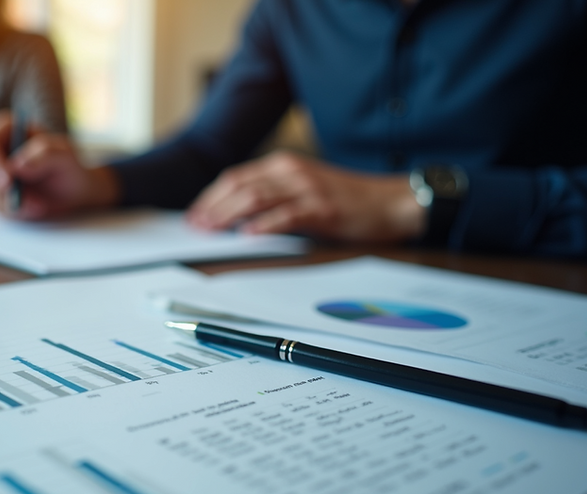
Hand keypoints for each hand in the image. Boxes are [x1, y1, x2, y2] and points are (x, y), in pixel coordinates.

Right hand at [0, 111, 119, 218]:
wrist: (73, 190)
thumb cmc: (69, 166)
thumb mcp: (66, 155)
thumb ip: (45, 153)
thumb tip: (17, 165)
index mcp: (7, 129)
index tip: (8, 182)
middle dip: (1, 192)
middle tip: (28, 203)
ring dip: (8, 204)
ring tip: (38, 205)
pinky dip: (9, 213)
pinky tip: (31, 209)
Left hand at [187, 152, 425, 241]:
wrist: (391, 201)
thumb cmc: (347, 198)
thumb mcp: (305, 187)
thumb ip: (274, 194)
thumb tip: (237, 214)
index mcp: (285, 164)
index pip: (237, 177)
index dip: (212, 196)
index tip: (195, 214)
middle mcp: (292, 171)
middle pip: (240, 185)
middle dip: (213, 206)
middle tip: (196, 225)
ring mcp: (307, 189)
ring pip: (256, 198)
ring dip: (228, 214)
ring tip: (211, 229)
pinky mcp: (322, 209)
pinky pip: (286, 215)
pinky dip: (264, 225)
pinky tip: (248, 235)